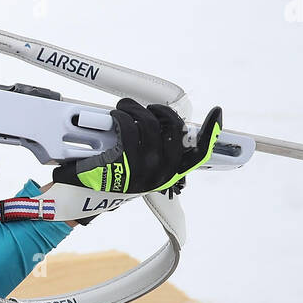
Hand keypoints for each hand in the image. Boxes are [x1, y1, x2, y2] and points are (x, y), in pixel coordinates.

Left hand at [52, 98, 221, 218]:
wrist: (86, 195)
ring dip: (135, 109)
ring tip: (124, 108)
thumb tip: (161, 122)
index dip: (211, 132)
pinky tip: (115, 117)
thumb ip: (156, 151)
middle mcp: (162, 172)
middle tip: (143, 107)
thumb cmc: (115, 177)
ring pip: (149, 124)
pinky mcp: (125, 163)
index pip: (198, 154)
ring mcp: (145, 169)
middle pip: (173, 128)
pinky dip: (121, 116)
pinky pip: (128, 129)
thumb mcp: (142, 169)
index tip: (216, 113)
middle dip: (158, 110)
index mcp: (171, 173)